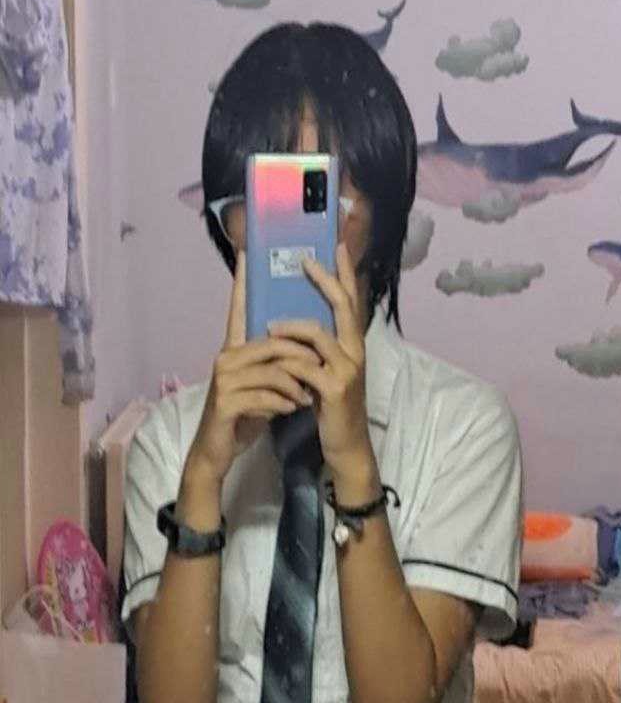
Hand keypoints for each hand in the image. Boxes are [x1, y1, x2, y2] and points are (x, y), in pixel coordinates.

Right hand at [189, 252, 321, 482]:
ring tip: (305, 399)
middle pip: (274, 343)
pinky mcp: (226, 401)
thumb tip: (306, 350)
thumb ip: (276, 364)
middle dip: (302, 359)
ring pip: (274, 369)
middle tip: (320, 372)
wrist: (217, 450)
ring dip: (297, 386)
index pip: (239, 309)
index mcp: (235, 348)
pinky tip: (291, 410)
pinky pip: (266, 394)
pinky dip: (284, 403)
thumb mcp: (263, 385)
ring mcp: (224, 378)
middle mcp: (226, 356)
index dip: (243, 282)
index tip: (247, 252)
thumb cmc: (243, 415)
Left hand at [267, 244, 374, 480]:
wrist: (346, 445)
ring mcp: (347, 369)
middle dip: (324, 280)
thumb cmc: (331, 407)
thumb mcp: (326, 371)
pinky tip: (274, 362)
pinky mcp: (334, 389)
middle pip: (343, 305)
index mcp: (353, 344)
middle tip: (304, 261)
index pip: (351, 300)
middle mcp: (356, 351)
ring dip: (290, 327)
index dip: (345, 272)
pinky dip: (287, 362)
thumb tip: (294, 320)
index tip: (335, 245)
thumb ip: (318, 347)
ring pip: (318, 334)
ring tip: (269, 327)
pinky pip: (305, 365)